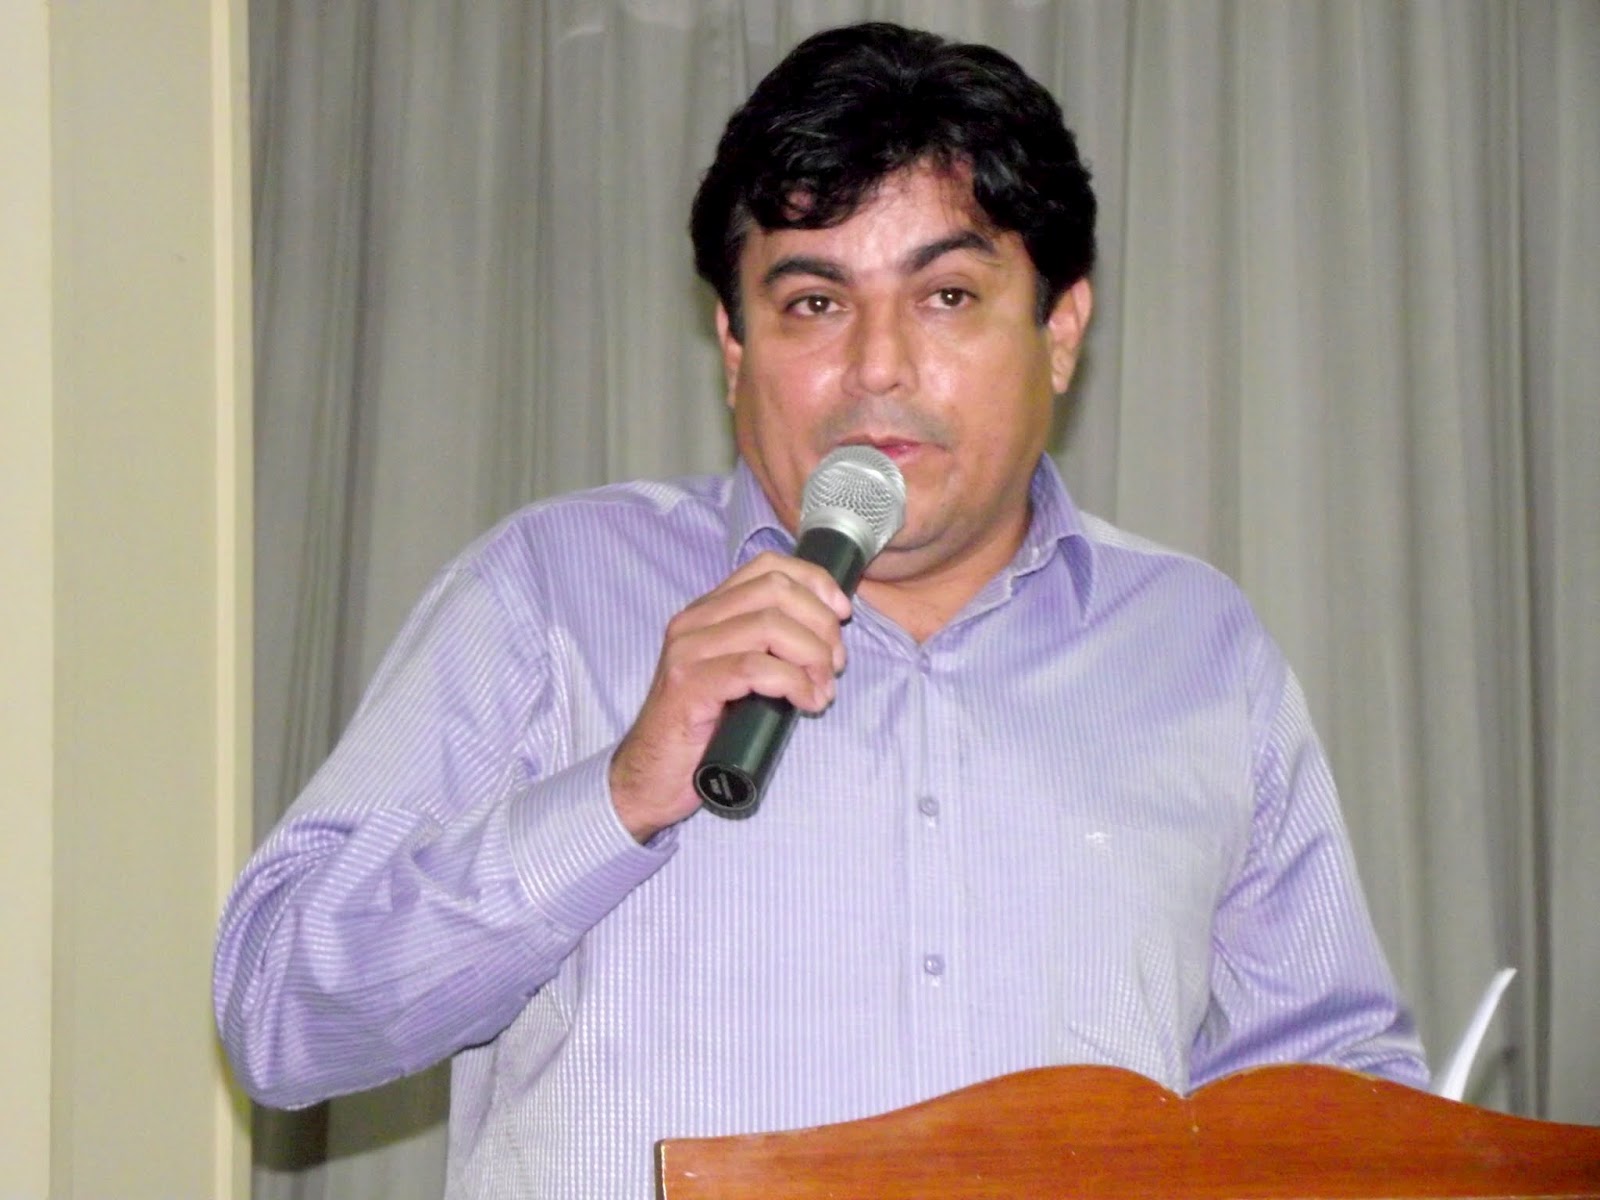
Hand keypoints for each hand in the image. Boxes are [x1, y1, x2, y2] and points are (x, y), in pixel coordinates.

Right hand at [609, 552, 851, 840]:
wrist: (649, 779)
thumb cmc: (702, 733)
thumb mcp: (739, 678)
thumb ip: (768, 649)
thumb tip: (826, 636)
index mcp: (707, 612)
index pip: (768, 566)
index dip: (814, 582)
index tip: (841, 615)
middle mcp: (694, 622)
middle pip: (776, 591)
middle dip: (820, 624)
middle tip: (835, 664)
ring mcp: (687, 652)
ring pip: (770, 626)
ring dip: (813, 656)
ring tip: (822, 689)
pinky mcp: (688, 686)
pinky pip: (755, 668)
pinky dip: (794, 682)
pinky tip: (807, 702)